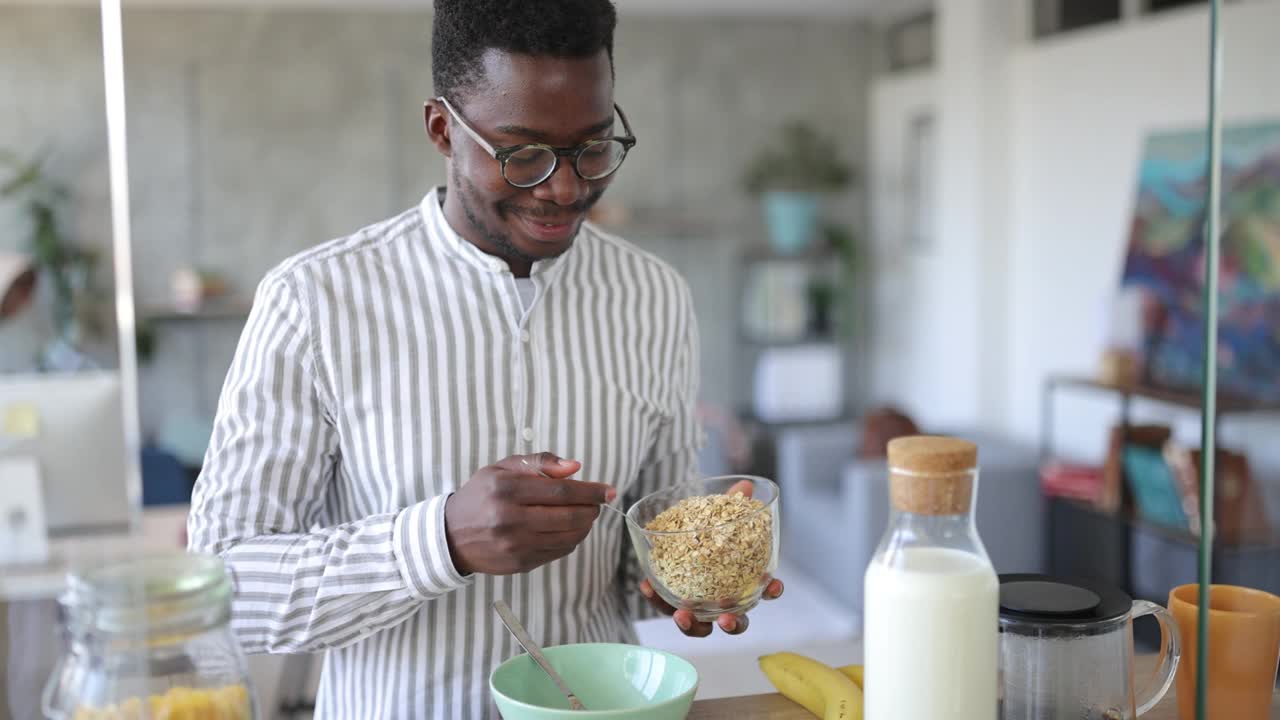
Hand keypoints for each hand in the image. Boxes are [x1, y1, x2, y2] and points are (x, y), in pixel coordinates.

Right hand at [444, 452, 615, 575]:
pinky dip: (571, 540)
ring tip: (584, 514)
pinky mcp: (520, 564)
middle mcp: (511, 519)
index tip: (608, 490)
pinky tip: (567, 529)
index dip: (590, 491)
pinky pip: (559, 552)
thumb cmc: (481, 495)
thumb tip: (575, 467)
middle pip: (569, 516)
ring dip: (585, 525)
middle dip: (592, 509)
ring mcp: (516, 546)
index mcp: (507, 490)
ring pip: (569, 537)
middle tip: (597, 502)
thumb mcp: (502, 468)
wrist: (450, 535)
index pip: (561, 490)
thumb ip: (539, 463)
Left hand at [638, 477, 783, 636]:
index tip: (774, 585)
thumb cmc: (707, 533)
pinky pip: (665, 606)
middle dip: (733, 624)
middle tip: (726, 618)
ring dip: (692, 625)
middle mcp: (723, 602)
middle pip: (735, 622)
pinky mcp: (673, 604)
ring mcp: (698, 608)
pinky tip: (646, 586)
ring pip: (700, 627)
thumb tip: (745, 487)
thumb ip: (731, 504)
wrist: (676, 536)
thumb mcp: (717, 517)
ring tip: (682, 615)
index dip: (771, 590)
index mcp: (742, 582)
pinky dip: (656, 598)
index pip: (763, 591)